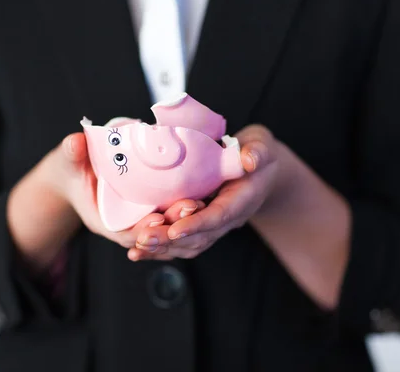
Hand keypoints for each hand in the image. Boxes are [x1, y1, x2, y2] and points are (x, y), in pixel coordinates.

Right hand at [8, 132, 202, 269]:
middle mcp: (124, 226)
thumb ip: (73, 154)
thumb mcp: (70, 162)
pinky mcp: (151, 211)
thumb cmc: (74, 170)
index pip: (125, 233)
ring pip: (165, 228)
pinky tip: (203, 199)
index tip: (158, 218)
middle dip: (171, 223)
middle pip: (151, 232)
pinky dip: (185, 213)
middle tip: (191, 206)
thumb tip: (74, 141)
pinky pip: (170, 218)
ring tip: (201, 203)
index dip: (143, 228)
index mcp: (104, 221)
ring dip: (183, 219)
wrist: (77, 175)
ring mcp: (139, 221)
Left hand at [128, 125, 282, 260]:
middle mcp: (227, 219)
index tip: (174, 230)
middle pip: (199, 237)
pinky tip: (139, 251)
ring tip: (137, 248)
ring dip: (162, 249)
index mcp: (241, 201)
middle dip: (170, 241)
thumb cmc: (258, 155)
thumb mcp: (262, 147)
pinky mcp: (202, 225)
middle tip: (143, 239)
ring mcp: (214, 225)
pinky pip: (182, 242)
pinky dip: (161, 249)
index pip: (218, 217)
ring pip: (189, 244)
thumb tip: (250, 160)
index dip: (196, 225)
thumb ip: (258, 153)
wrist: (261, 171)